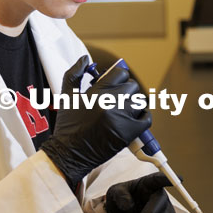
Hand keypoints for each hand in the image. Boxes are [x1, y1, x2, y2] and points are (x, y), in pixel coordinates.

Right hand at [41, 56, 151, 190]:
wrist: (69, 153)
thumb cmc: (67, 125)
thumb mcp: (67, 96)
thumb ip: (75, 73)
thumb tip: (85, 59)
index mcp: (97, 93)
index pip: (120, 73)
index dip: (118, 76)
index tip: (114, 83)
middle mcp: (110, 104)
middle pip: (132, 86)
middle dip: (126, 90)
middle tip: (118, 97)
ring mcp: (121, 119)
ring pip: (139, 102)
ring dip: (134, 104)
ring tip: (123, 109)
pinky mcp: (128, 133)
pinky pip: (146, 119)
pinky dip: (143, 117)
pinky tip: (133, 118)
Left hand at [105, 173, 176, 212]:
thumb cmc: (121, 198)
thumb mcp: (115, 192)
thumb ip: (120, 196)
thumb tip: (128, 205)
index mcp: (148, 183)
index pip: (159, 179)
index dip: (168, 179)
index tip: (179, 178)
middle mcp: (160, 194)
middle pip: (162, 204)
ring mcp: (166, 208)